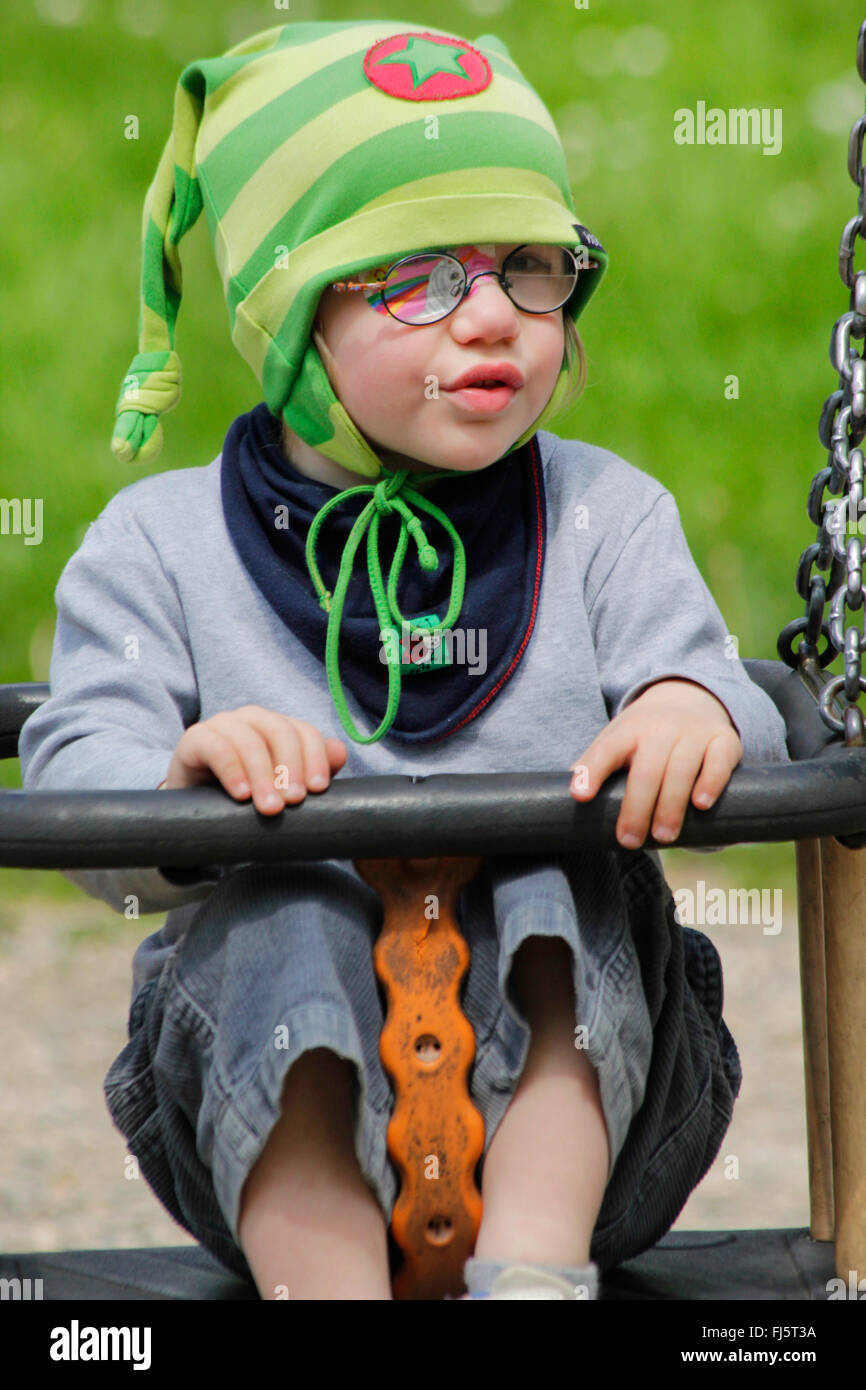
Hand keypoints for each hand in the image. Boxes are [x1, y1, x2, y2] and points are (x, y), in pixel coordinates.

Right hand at [157, 706, 347, 814]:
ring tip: (271, 808)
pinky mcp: (195, 739)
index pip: (304, 732)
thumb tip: (340, 752)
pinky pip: (217, 748)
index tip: (318, 789)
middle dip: (291, 768)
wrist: (196, 805)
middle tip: (294, 802)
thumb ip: (311, 770)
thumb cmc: (246, 793)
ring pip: (250, 741)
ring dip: (263, 776)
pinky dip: (232, 771)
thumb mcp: (280, 786)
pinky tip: (241, 794)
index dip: (315, 758)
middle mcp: (251, 719)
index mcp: (277, 726)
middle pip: (280, 732)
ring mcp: (222, 725)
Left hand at [568, 679, 741, 847]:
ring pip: (680, 770)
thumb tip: (561, 800)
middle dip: (636, 808)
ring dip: (671, 806)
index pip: (605, 751)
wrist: (690, 698)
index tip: (579, 796)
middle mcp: (659, 729)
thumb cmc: (644, 735)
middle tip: (628, 841)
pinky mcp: (723, 741)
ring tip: (663, 836)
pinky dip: (710, 782)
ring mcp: (693, 733)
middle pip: (645, 771)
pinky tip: (701, 804)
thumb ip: (593, 765)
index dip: (591, 772)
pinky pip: (718, 762)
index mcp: (627, 732)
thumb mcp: (616, 740)